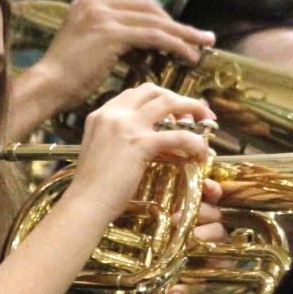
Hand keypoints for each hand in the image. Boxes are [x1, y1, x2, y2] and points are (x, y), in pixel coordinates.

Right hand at [33, 0, 214, 111]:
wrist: (46, 88)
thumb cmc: (64, 81)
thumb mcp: (87, 52)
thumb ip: (110, 41)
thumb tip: (140, 46)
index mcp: (88, 4)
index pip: (134, 5)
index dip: (159, 18)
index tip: (178, 31)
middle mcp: (95, 3)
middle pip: (148, 8)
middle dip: (176, 23)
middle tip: (200, 36)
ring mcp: (102, 16)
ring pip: (154, 21)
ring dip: (183, 34)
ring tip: (203, 44)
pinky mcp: (111, 33)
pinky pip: (153, 36)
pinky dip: (175, 45)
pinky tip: (189, 56)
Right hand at [59, 82, 215, 232]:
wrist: (85, 203)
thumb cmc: (91, 188)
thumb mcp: (98, 153)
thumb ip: (114, 141)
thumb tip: (134, 146)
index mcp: (100, 115)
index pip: (134, 94)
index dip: (157, 97)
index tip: (172, 108)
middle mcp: (112, 114)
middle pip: (152, 91)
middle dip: (176, 97)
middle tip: (195, 110)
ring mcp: (126, 126)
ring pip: (168, 103)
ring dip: (192, 108)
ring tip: (207, 119)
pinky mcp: (140, 144)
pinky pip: (178, 136)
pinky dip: (194, 141)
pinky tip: (201, 150)